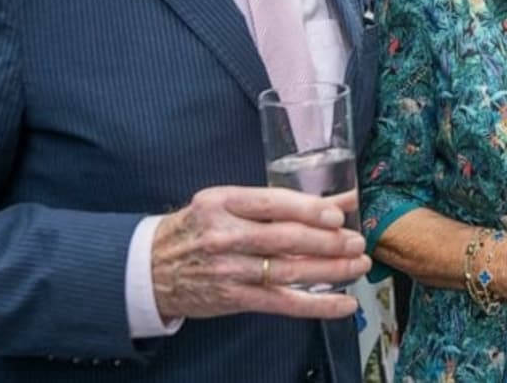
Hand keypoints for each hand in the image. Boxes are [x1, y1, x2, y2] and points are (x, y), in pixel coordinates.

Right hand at [151, 186, 369, 320]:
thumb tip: (336, 201)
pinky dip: (317, 305)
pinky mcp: (234, 298)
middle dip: (328, 241)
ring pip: (289, 271)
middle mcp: (225, 235)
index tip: (337, 215)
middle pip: (285, 239)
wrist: (149, 268)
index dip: (308, 209)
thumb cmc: (196, 230)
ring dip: (330, 269)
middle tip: (357, 241)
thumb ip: (275, 203)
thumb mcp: (225, 204)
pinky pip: (283, 303)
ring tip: (358, 265)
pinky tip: (343, 303)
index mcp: (222, 202)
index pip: (272, 203)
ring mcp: (229, 269)